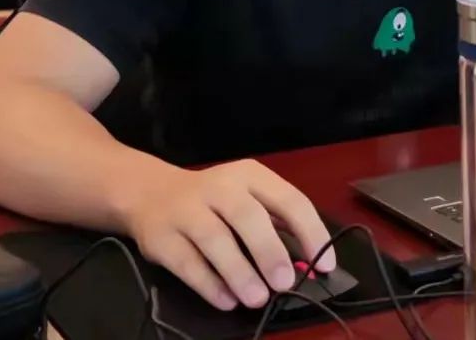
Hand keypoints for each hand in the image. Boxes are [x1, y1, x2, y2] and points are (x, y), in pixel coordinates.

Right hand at [120, 159, 334, 309]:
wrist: (151, 193)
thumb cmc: (213, 200)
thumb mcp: (247, 195)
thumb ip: (276, 221)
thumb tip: (308, 260)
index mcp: (250, 175)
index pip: (289, 199)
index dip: (310, 232)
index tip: (324, 264)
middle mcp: (220, 187)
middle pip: (248, 216)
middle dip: (269, 251)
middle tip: (285, 283)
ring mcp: (187, 210)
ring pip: (215, 240)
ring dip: (240, 272)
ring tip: (258, 298)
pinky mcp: (161, 236)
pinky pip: (187, 262)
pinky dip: (209, 284)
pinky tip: (227, 301)